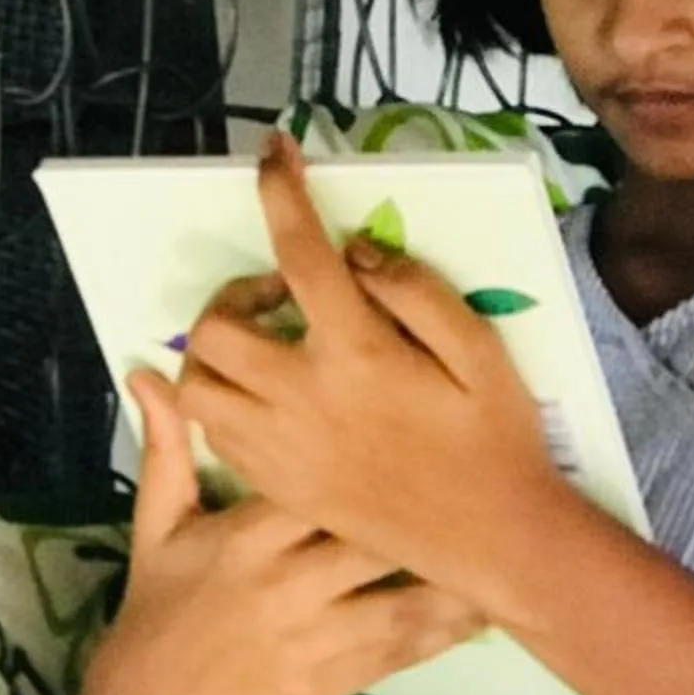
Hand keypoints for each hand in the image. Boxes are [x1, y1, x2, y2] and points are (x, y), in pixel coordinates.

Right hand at [87, 361, 484, 694]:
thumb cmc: (160, 603)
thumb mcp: (158, 524)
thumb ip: (166, 447)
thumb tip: (149, 370)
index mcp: (247, 535)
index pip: (318, 481)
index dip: (370, 452)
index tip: (416, 422)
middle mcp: (285, 583)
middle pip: (371, 537)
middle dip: (424, 510)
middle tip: (480, 477)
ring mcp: (313, 637)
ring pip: (399, 599)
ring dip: (453, 574)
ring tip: (503, 542)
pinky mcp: (331, 682)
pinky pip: (400, 652)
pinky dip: (445, 631)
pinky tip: (484, 608)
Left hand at [175, 132, 570, 603]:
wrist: (491, 541)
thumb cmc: (495, 438)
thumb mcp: (479, 348)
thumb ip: (413, 289)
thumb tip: (354, 253)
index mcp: (355, 353)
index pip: (299, 252)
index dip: (281, 191)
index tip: (274, 153)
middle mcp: (301, 398)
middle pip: (217, 326)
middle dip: (239, 292)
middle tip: (286, 296)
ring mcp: (280, 448)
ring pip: (198, 384)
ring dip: (218, 352)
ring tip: (267, 346)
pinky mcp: (275, 486)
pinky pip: (215, 433)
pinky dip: (226, 401)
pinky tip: (271, 395)